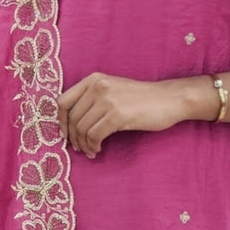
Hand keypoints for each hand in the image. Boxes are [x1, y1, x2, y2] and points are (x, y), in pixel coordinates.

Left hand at [57, 73, 185, 158]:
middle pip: (72, 118)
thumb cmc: (141, 98)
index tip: (65, 134)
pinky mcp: (118, 115)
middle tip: (79, 148)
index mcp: (93, 79)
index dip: (60, 121)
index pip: (63, 101)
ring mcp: (108, 100)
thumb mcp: (112, 90)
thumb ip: (92, 99)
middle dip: (73, 137)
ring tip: (91, 150)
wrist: (169, 99)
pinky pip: (94, 135)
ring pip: (82, 129)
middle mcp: (98, 87)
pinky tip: (98, 149)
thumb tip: (70, 123)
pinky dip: (93, 146)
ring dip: (83, 144)